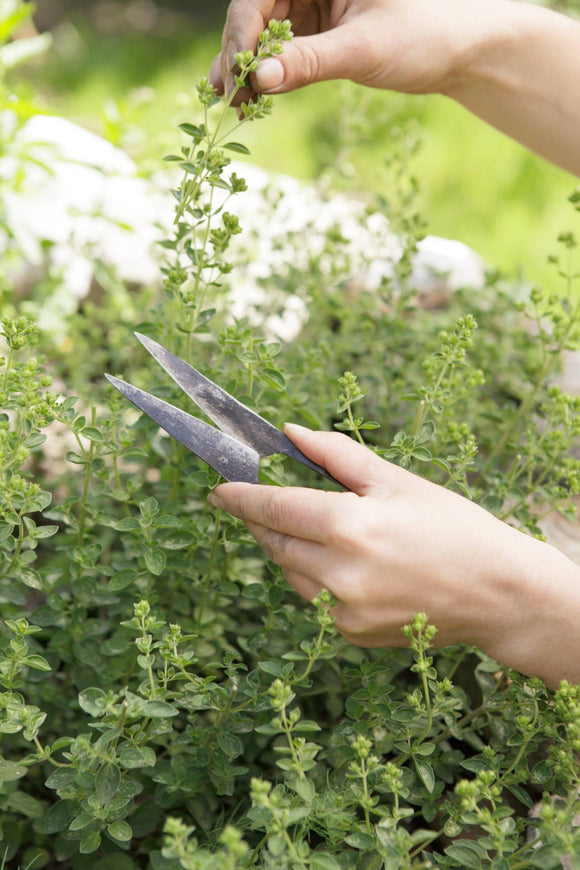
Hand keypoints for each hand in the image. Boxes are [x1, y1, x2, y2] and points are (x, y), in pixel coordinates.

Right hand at [209, 0, 491, 99]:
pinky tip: (254, 101)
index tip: (232, 77)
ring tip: (233, 106)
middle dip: (238, 56)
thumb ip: (309, 62)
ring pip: (265, 36)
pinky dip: (270, 77)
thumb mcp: (363, 48)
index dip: (240, 37)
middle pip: (255, 15)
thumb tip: (258, 80)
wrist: (461, 51)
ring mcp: (313, 5)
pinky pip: (283, 53)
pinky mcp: (319, 31)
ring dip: (248, 71)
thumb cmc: (424, 35)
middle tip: (222, 96)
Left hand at [209, 425, 539, 652]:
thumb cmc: (453, 527)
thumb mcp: (397, 481)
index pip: (272, 508)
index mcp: (348, 527)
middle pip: (274, 542)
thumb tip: (290, 433)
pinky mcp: (350, 634)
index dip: (240, 497)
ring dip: (289, 548)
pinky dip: (316, 576)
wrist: (498, 593)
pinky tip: (346, 563)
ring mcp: (342, 610)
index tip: (219, 489)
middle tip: (258, 502)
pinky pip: (313, 599)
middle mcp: (337, 573)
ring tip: (316, 529)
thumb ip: (337, 455)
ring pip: (290, 572)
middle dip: (262, 521)